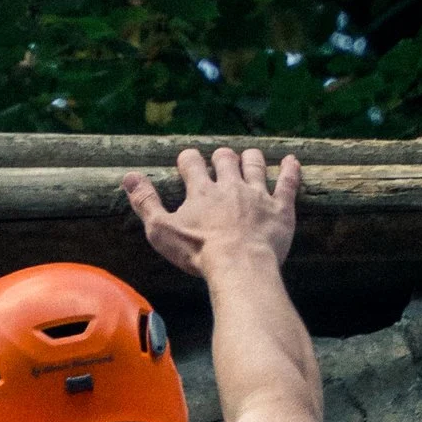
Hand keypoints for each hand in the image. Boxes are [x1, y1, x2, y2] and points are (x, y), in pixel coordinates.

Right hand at [123, 142, 301, 276]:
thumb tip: (129, 176)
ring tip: (250, 156)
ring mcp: (257, 195)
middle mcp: (230, 185)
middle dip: (222, 157)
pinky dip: (290, 170)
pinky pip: (288, 182)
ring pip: (255, 165)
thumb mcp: (161, 231)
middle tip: (221, 160)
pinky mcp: (280, 208)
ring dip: (251, 158)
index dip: (189, 160)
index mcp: (202, 191)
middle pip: (226, 159)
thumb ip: (145, 202)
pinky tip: (292, 161)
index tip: (188, 161)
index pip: (193, 163)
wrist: (239, 265)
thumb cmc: (198, 253)